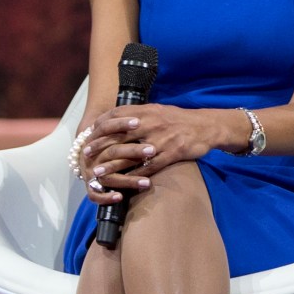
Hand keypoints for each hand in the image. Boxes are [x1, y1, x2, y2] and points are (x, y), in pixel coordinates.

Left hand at [78, 104, 242, 203]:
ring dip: (111, 165)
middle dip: (99, 146)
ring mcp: (160, 140)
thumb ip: (138, 113)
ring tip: (98, 173)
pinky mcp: (170, 154)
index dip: (99, 127)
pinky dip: (134, 176)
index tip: (88, 136)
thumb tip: (116, 118)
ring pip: (130, 154)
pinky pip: (148, 167)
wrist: (206, 126)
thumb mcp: (157, 110)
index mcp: (146, 111)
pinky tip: (123, 183)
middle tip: (86, 156)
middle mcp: (151, 124)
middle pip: (118, 136)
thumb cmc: (179, 119)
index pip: (116, 117)